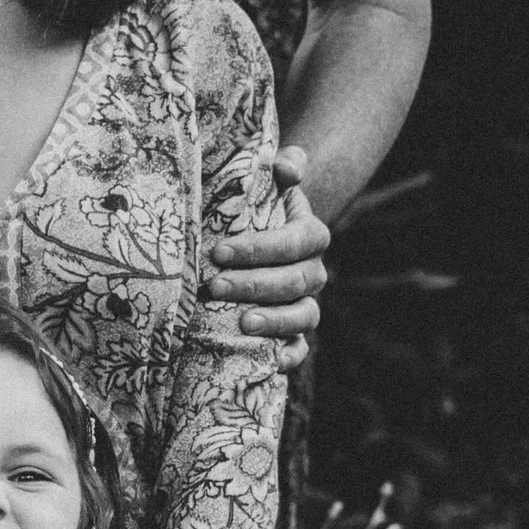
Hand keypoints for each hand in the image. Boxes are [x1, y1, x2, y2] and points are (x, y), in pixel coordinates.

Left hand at [202, 141, 327, 372]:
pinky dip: (288, 357)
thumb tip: (287, 168)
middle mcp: (314, 271)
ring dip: (273, 322)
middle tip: (214, 287)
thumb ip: (282, 166)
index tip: (218, 252)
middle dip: (254, 285)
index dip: (258, 249)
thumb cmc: (259, 207)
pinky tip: (268, 362)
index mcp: (310, 235)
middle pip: (294, 282)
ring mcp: (307, 303)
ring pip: (303, 316)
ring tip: (240, 324)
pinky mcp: (295, 331)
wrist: (266, 235)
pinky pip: (300, 348)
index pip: (292, 242)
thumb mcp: (268, 183)